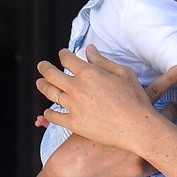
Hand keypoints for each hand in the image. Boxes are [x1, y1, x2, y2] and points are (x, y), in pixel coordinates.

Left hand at [36, 45, 176, 150]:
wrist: (136, 126)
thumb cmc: (134, 98)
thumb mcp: (123, 73)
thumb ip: (103, 61)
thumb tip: (89, 50)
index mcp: (89, 73)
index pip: (67, 59)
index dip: (63, 54)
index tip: (63, 54)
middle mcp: (77, 88)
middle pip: (52, 74)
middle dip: (44, 67)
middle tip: (42, 65)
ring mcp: (73, 107)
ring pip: (50, 93)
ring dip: (42, 86)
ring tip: (40, 83)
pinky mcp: (74, 124)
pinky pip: (54, 117)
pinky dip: (49, 113)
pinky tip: (48, 111)